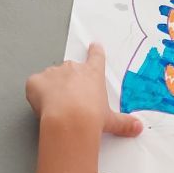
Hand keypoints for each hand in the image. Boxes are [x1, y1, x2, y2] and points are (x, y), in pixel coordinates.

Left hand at [26, 44, 142, 137]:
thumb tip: (137, 127)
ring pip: (52, 78)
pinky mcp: (36, 81)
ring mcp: (53, 72)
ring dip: (53, 88)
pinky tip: (42, 107)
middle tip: (72, 103)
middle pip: (70, 70)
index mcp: (92, 74)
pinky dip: (37, 94)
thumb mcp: (111, 121)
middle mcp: (73, 68)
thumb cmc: (92, 117)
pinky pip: (35, 85)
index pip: (96, 58)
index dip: (95, 52)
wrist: (70, 119)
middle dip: (70, 82)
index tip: (95, 45)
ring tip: (58, 109)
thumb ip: (124, 123)